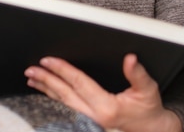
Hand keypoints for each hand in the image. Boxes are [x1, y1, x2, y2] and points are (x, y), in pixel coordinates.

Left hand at [24, 54, 181, 131]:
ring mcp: (88, 123)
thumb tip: (130, 58)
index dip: (62, 70)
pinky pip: (65, 110)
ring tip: (32, 79)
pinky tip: (45, 93)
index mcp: (107, 108)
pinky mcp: (87, 124)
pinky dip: (52, 100)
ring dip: (46, 90)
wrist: (151, 131)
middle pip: (64, 95)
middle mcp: (94, 117)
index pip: (79, 83)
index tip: (48, 60)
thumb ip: (137, 74)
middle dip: (46, 80)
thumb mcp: (148, 90)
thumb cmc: (149, 110)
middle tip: (31, 69)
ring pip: (61, 104)